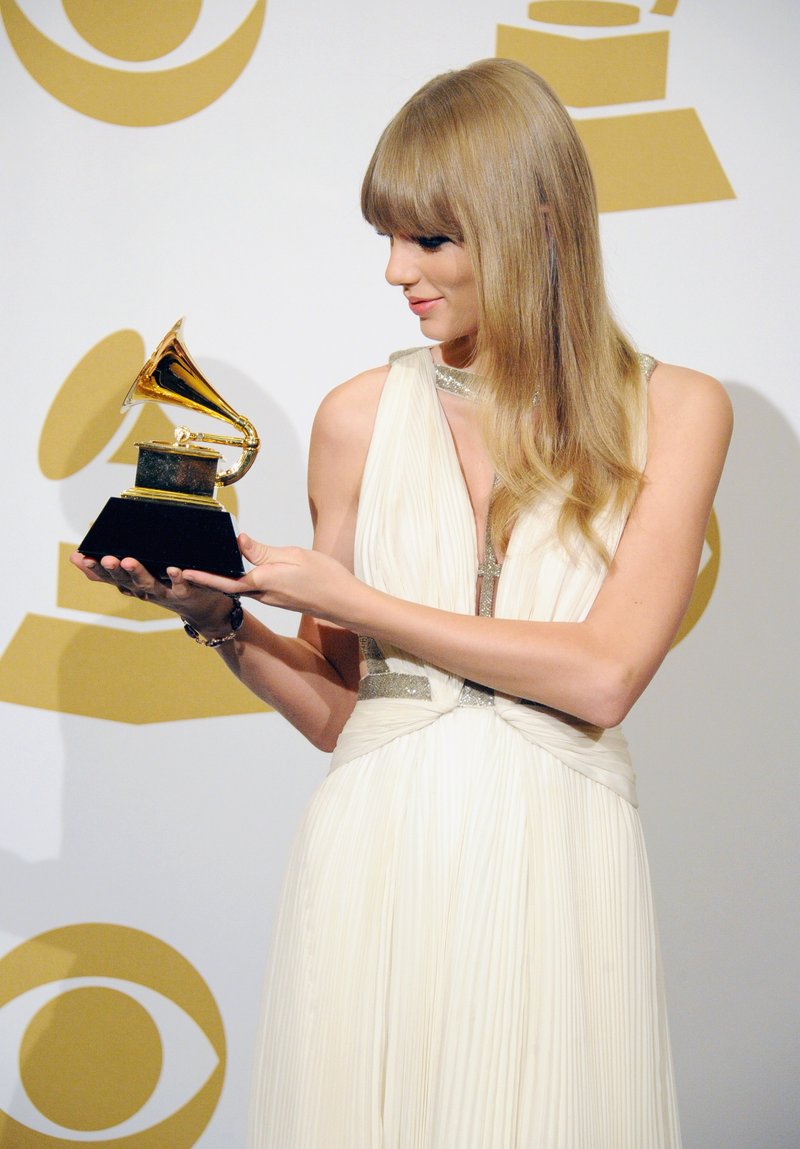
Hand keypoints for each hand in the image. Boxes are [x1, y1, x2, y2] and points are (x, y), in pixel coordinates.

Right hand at [69, 551, 232, 631]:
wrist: (199, 608)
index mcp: (131, 585)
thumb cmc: (164, 586)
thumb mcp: (133, 579)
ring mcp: (164, 593)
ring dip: (138, 573)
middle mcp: (144, 591)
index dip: (94, 569)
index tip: (81, 557)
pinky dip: (176, 578)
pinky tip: (173, 569)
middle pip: (126, 582)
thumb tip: (74, 558)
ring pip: (148, 585)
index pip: (108, 577)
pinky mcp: (185, 593)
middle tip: (106, 559)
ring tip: (129, 561)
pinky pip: (181, 586)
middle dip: (115, 571)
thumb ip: (108, 572)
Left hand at [182, 533, 358, 622]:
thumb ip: (263, 551)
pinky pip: (253, 589)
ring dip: (222, 579)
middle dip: (206, 577)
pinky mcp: (277, 599)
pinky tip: (237, 570)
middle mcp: (262, 594)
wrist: (344, 603)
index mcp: (263, 581)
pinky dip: (240, 580)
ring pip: (240, 587)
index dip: (202, 576)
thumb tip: (238, 541)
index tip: (182, 572)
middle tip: (183, 568)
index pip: (225, 579)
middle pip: (228, 585)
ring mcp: (270, 599)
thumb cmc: (325, 577)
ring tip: (204, 566)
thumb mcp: (294, 555)